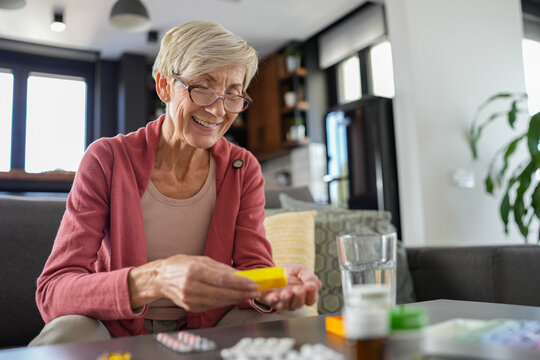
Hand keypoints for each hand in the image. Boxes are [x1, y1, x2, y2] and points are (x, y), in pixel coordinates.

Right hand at [128, 255, 259, 311]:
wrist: (160, 279)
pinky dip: (225, 302)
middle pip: (222, 293)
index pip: (221, 279)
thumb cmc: (180, 266)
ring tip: (248, 295)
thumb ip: (220, 268)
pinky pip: (212, 305)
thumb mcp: (200, 260)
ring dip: (236, 299)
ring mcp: (190, 299)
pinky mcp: (191, 307)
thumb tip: (240, 274)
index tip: (252, 284)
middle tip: (255, 291)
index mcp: (193, 271)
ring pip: (219, 301)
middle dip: (241, 293)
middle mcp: (191, 286)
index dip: (239, 283)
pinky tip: (234, 298)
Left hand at [256, 264, 320, 310]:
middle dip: (298, 296)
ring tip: (286, 292)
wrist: (274, 271)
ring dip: (286, 299)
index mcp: (304, 296)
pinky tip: (275, 296)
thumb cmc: (291, 273)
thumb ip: (309, 276)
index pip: (311, 299)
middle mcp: (293, 302)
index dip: (311, 293)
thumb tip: (316, 284)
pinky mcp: (269, 299)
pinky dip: (273, 300)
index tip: (310, 284)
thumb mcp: (301, 270)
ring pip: (285, 306)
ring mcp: (281, 302)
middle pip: (298, 304)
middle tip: (298, 288)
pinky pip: (271, 302)